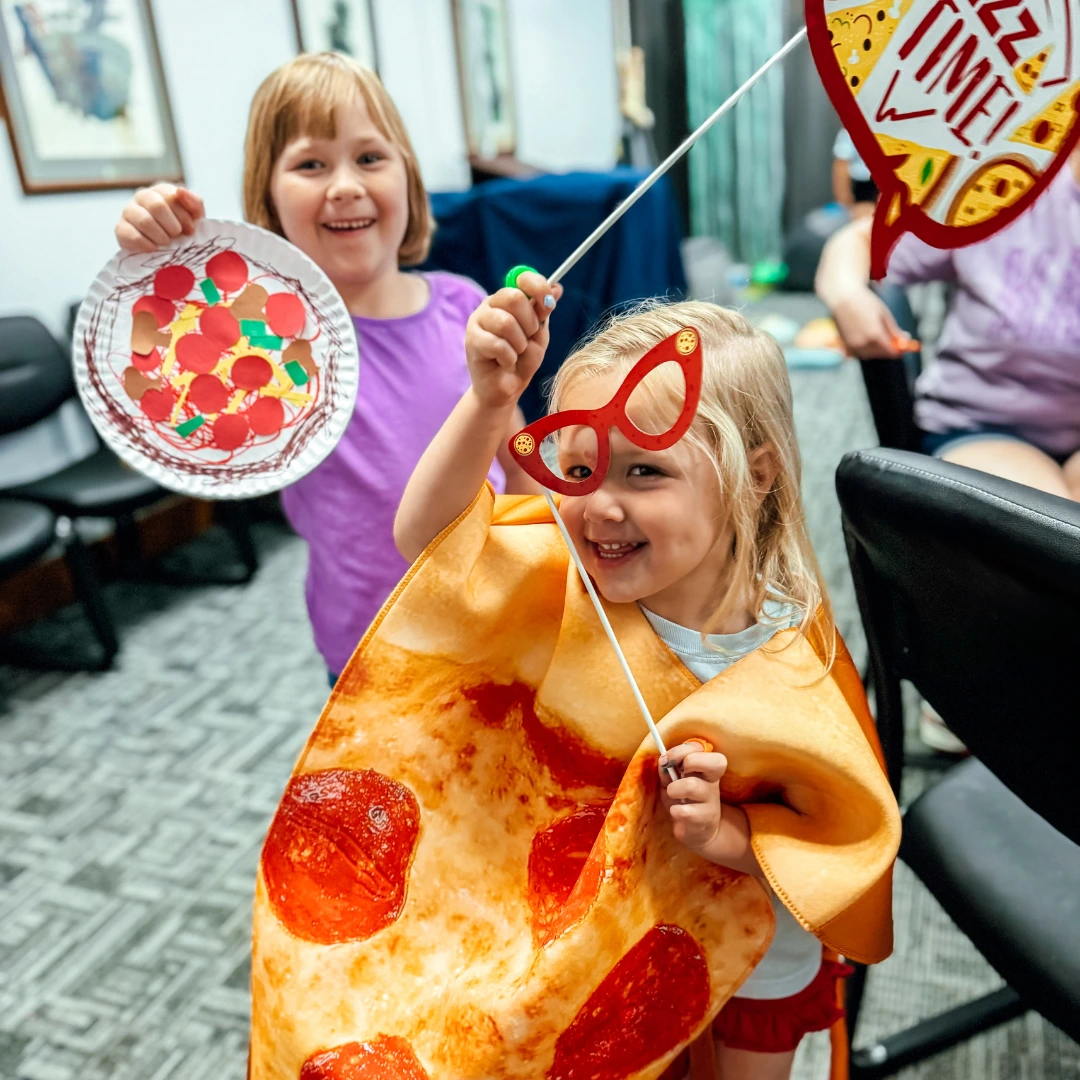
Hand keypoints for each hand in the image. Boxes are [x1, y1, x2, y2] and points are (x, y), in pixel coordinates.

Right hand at [115, 182, 204, 252]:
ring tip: (166, 243)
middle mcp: (142, 197)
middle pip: (157, 206)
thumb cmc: (183, 230)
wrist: (167, 251)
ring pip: (144, 220)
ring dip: (160, 236)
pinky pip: (129, 234)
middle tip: (177, 236)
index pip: (171, 196)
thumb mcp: (195, 216)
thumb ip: (194, 202)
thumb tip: (180, 191)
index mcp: (161, 191)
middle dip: (172, 225)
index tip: (190, 230)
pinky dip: (145, 244)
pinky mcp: (121, 229)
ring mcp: (129, 211)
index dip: (183, 216)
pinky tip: (153, 248)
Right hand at [464, 271, 561, 407]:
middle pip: (513, 297)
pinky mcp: (471, 340)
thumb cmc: (522, 360)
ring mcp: (478, 321)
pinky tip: (504, 362)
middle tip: (528, 337)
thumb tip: (557, 287)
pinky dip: (508, 357)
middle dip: (529, 322)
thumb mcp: (539, 335)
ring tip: (515, 352)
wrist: (507, 388)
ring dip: (519, 343)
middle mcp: (490, 305)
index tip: (548, 304)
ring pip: (505, 322)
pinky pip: (498, 344)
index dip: (537, 287)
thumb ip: (543, 312)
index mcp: (507, 299)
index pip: (521, 277)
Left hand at [659, 740, 727, 853]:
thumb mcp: (673, 781)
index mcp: (707, 770)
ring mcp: (711, 803)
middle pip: (715, 762)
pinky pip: (684, 811)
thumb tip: (662, 761)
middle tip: (676, 773)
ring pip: (692, 785)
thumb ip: (668, 769)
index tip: (667, 759)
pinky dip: (675, 810)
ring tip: (673, 795)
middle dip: (687, 761)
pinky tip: (677, 813)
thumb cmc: (684, 800)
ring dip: (674, 789)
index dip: (683, 750)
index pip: (704, 749)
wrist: (698, 832)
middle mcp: (713, 784)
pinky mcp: (704, 821)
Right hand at [831, 286, 902, 358]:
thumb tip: (905, 340)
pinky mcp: (846, 344)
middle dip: (888, 351)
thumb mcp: (884, 314)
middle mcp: (863, 343)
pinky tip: (868, 341)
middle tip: (892, 344)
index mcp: (875, 335)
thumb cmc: (865, 303)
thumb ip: (894, 330)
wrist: (843, 298)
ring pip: (869, 355)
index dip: (898, 351)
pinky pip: (859, 353)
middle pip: (880, 354)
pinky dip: (866, 350)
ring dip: (877, 352)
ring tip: (880, 341)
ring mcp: (853, 345)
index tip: (902, 350)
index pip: (890, 351)